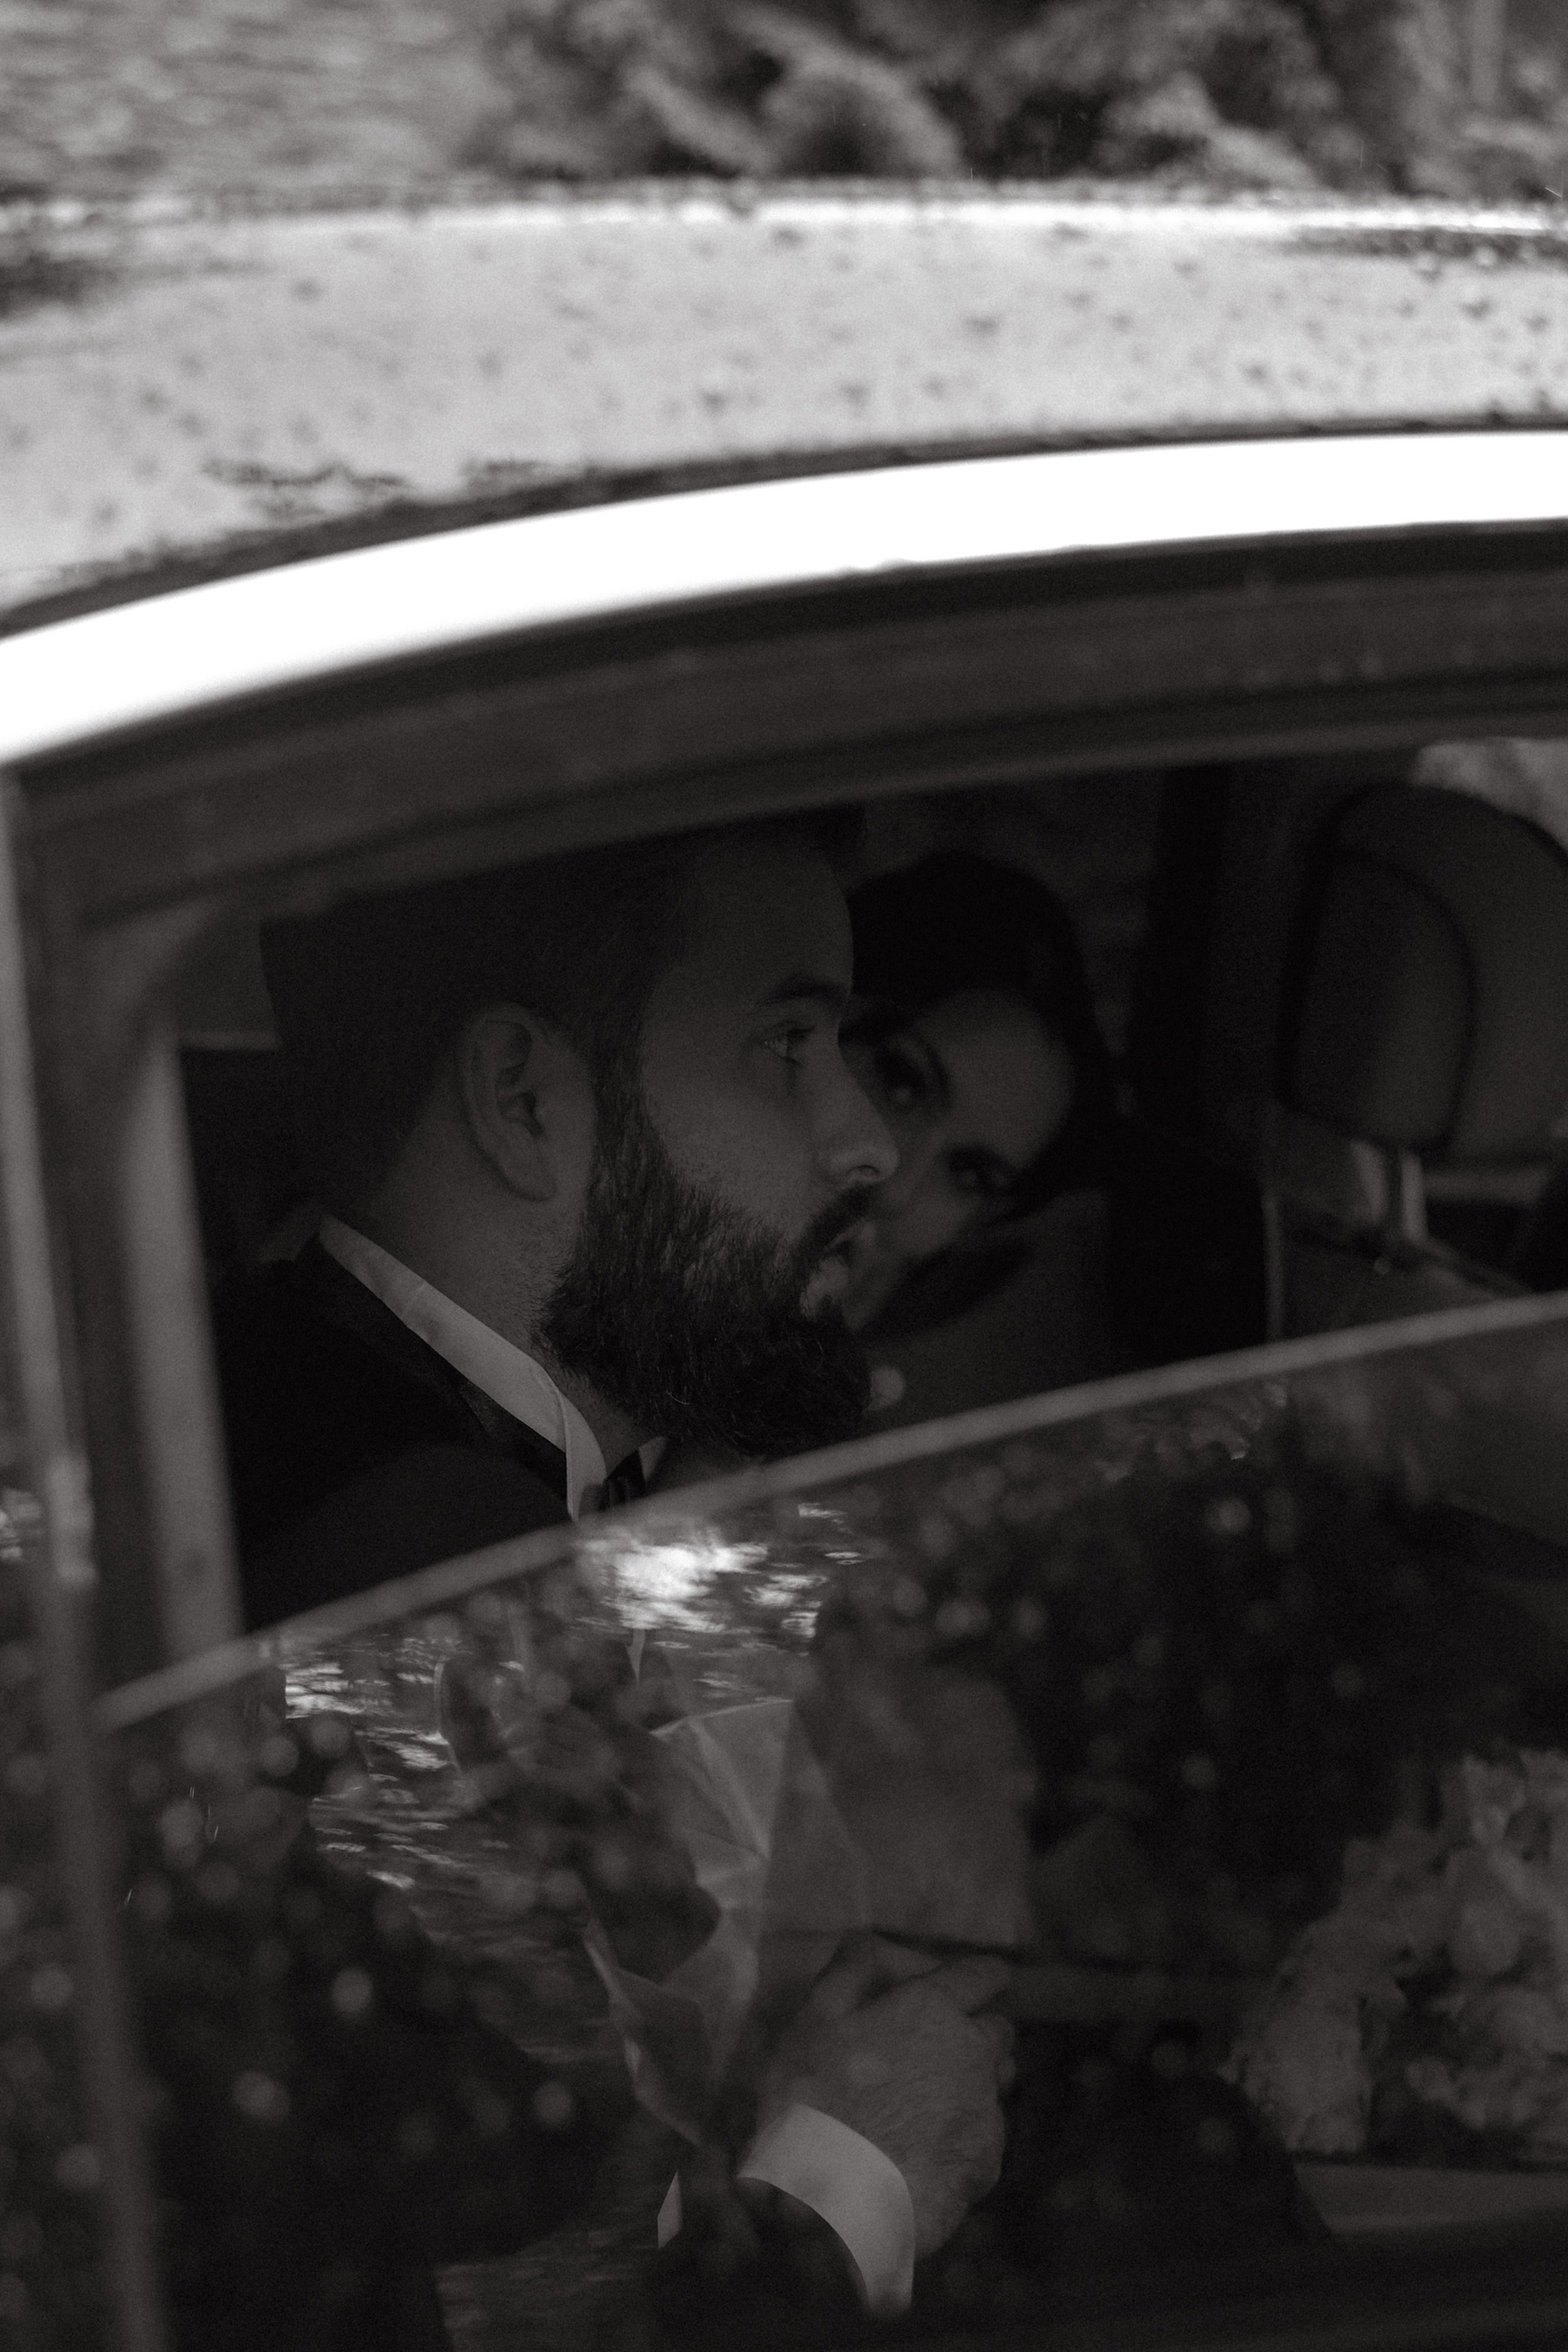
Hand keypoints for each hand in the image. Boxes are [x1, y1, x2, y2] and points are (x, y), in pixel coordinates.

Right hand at [756, 1934, 1012, 2258]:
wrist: (833, 2205)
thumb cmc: (814, 2101)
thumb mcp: (812, 2022)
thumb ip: (847, 1972)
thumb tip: (866, 1940)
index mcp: (934, 2009)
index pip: (981, 1975)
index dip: (979, 1975)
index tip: (979, 1979)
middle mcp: (973, 2052)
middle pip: (998, 2031)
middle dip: (978, 2032)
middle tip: (939, 2049)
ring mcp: (985, 2111)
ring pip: (995, 2084)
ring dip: (976, 2083)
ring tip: (933, 2105)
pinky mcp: (987, 2164)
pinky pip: (986, 2136)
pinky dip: (965, 2136)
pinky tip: (930, 2153)